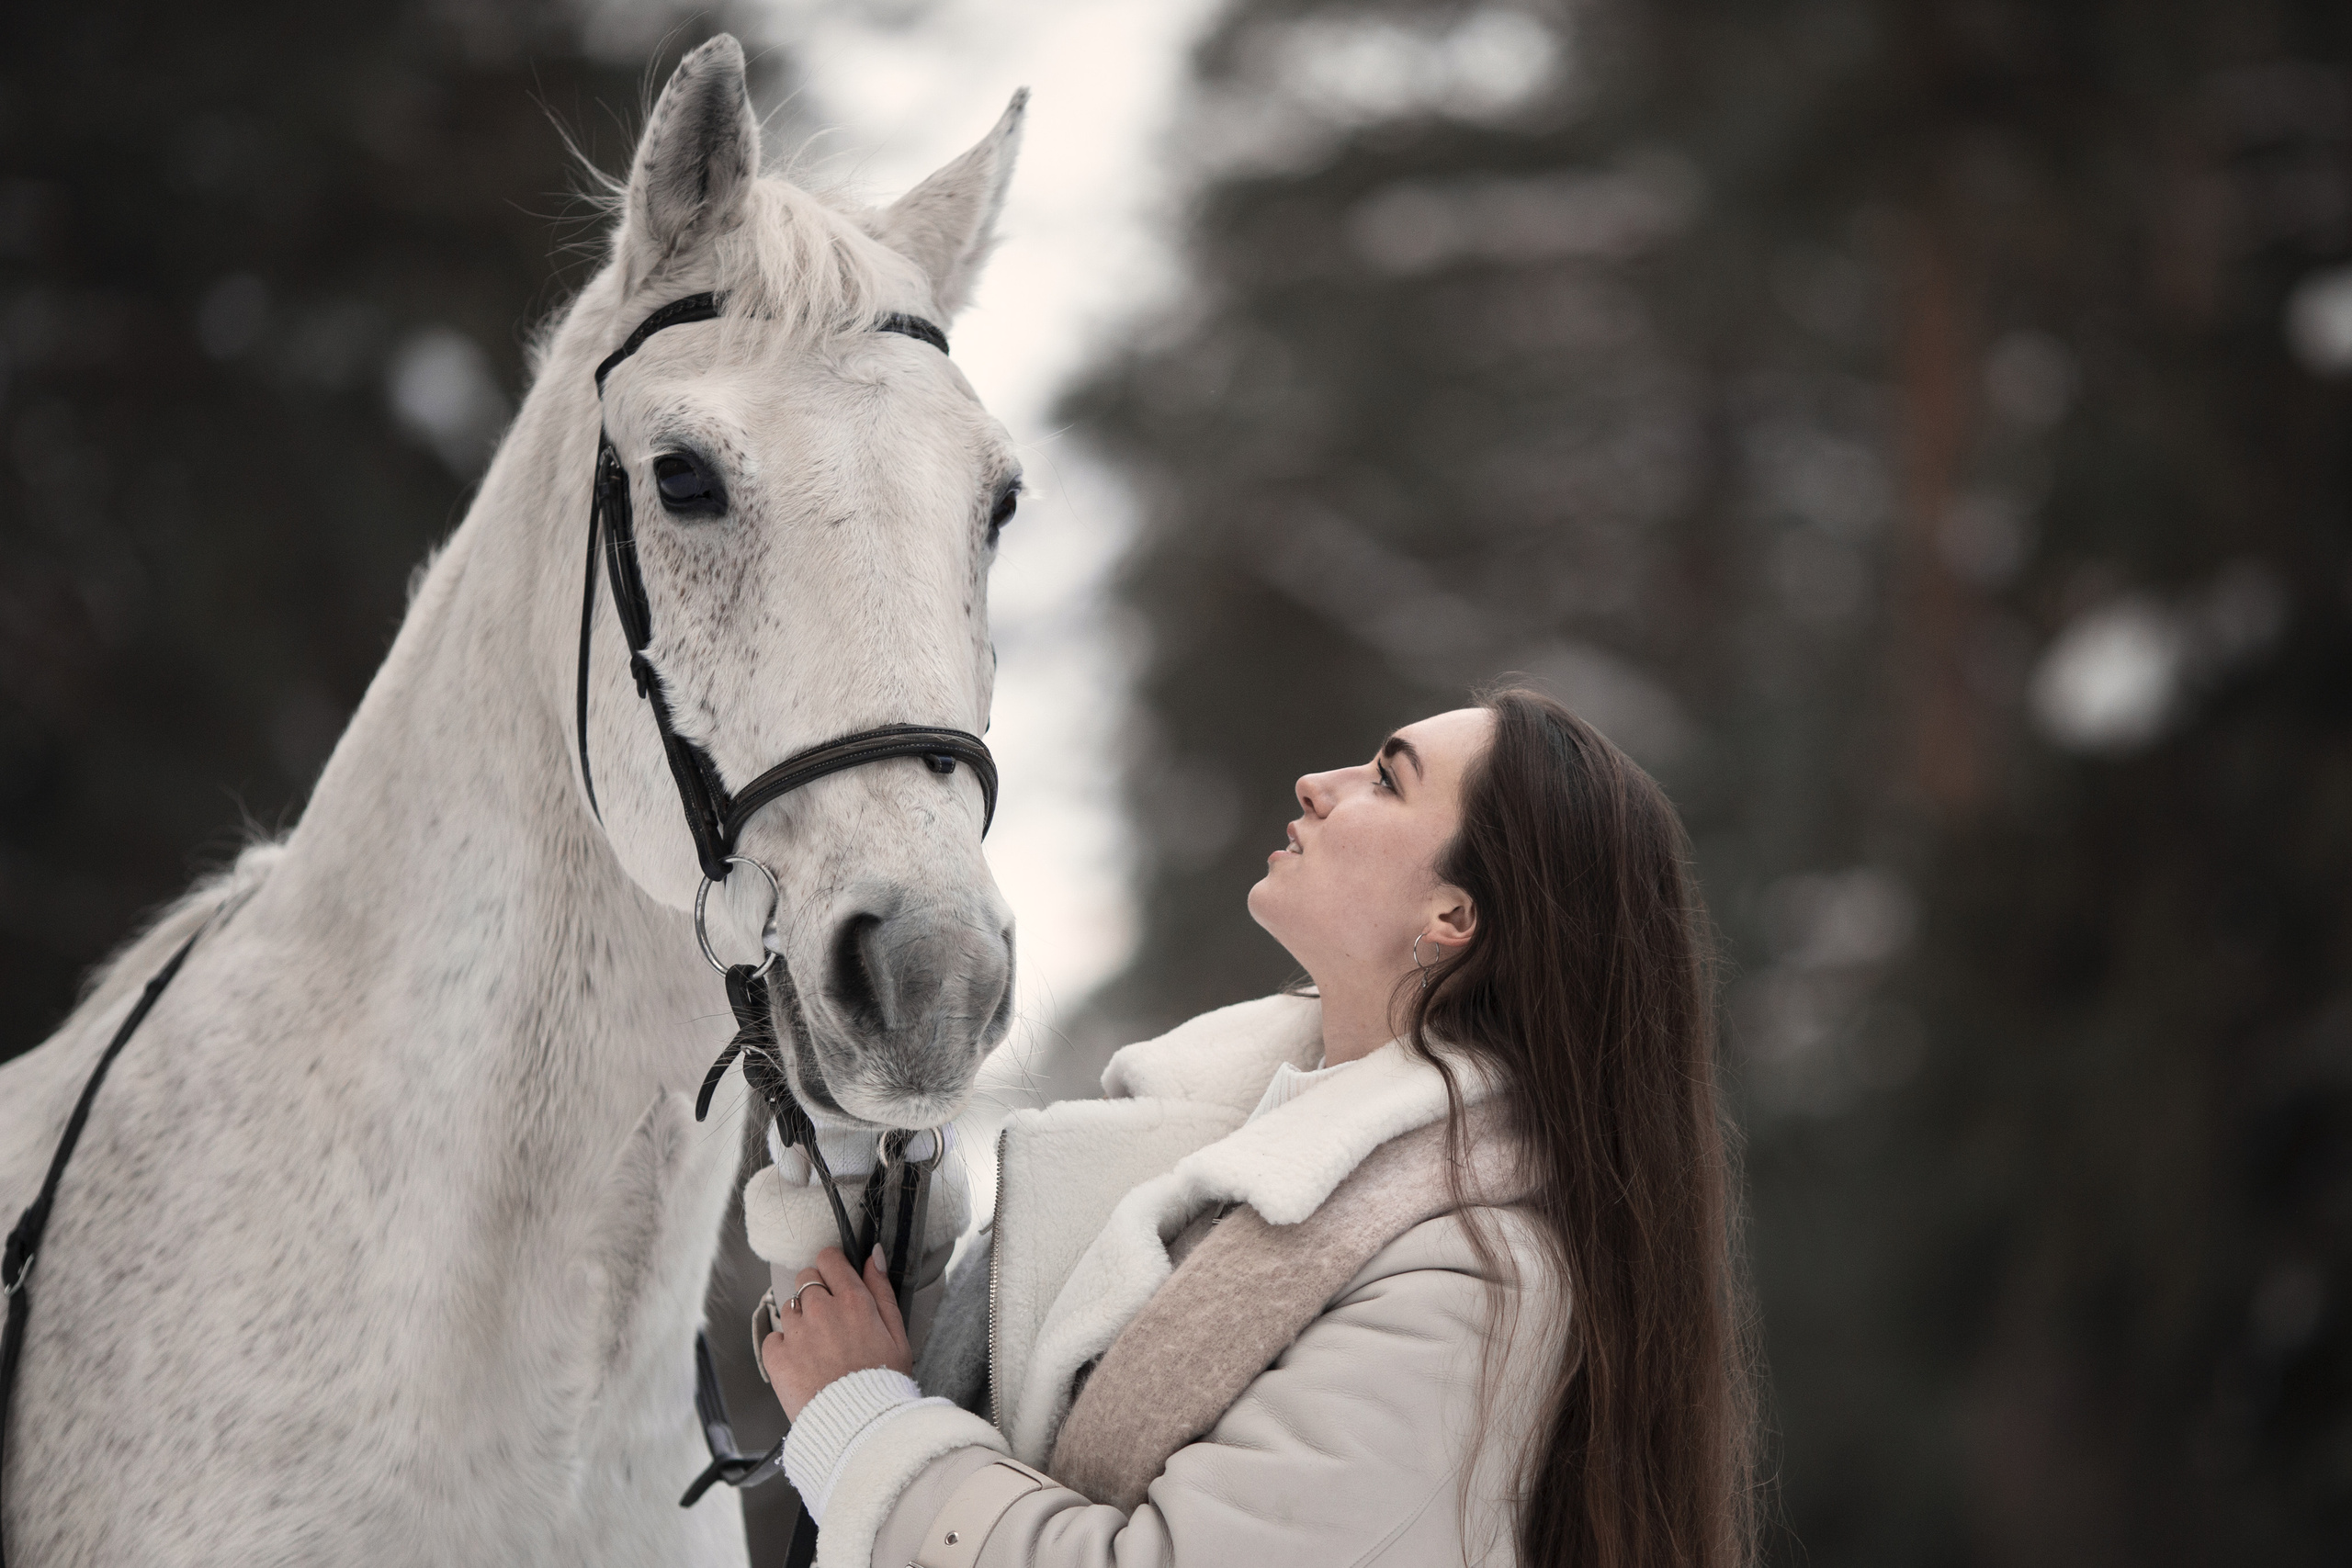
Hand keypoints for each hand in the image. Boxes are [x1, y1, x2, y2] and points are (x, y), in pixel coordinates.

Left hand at [761, 1246, 912, 1421]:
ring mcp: (797, 1333)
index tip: (835, 1278)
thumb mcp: (897, 1334)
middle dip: (816, 1293)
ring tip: (818, 1349)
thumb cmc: (883, 1385)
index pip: (830, 1258)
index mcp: (854, 1301)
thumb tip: (874, 1257)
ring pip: (789, 1307)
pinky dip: (783, 1348)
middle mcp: (822, 1310)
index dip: (832, 1266)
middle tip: (830, 1321)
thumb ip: (883, 1290)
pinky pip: (773, 1338)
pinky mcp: (777, 1357)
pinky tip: (803, 1364)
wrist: (859, 1427)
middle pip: (806, 1279)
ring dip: (801, 1321)